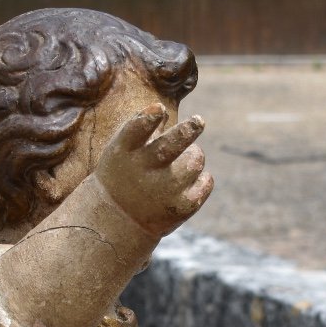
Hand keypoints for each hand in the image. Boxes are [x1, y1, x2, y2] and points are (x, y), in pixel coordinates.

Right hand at [94, 104, 213, 237]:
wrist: (118, 218)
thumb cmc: (124, 171)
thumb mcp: (123, 148)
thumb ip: (142, 126)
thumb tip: (162, 110)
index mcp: (125, 152)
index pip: (135, 132)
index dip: (147, 120)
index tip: (158, 109)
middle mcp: (143, 173)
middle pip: (169, 147)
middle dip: (187, 131)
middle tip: (199, 121)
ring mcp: (164, 192)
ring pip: (195, 159)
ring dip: (193, 155)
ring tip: (180, 164)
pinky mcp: (182, 208)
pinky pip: (207, 181)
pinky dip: (202, 178)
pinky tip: (188, 182)